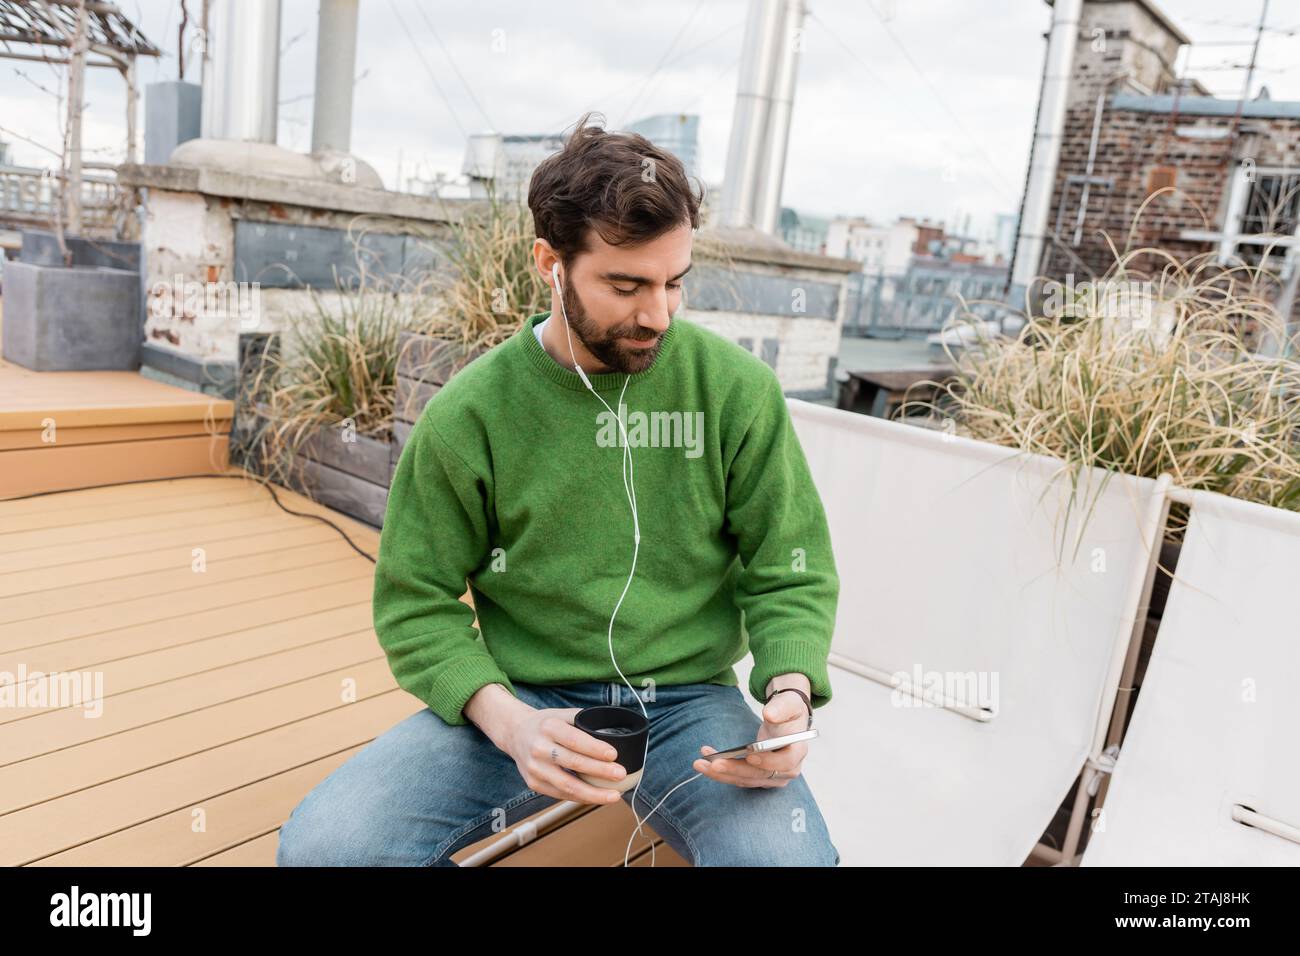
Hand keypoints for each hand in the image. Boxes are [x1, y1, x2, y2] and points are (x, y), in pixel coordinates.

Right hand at [502, 707, 626, 804]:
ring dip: (593, 794)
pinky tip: (596, 798)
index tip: (614, 755)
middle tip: (620, 774)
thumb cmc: (545, 724)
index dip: (595, 749)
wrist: (515, 733)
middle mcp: (539, 748)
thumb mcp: (561, 714)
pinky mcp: (533, 784)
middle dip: (600, 771)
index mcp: (548, 727)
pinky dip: (581, 797)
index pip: (575, 740)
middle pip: (573, 763)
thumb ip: (583, 721)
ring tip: (614, 795)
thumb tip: (614, 733)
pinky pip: (561, 794)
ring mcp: (535, 768)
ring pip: (567, 786)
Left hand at [692, 689, 810, 787]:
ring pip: (746, 780)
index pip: (785, 763)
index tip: (750, 754)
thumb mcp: (789, 703)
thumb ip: (781, 708)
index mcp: (797, 752)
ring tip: (700, 763)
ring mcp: (772, 777)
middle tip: (714, 763)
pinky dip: (721, 772)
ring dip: (722, 774)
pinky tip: (705, 762)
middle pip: (760, 776)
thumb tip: (770, 714)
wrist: (785, 719)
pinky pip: (739, 778)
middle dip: (735, 770)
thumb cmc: (788, 711)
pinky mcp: (759, 778)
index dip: (767, 761)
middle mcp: (787, 770)